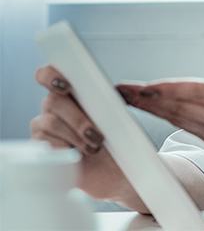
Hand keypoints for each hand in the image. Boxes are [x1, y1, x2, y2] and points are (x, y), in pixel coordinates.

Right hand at [29, 65, 129, 201]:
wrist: (114, 171)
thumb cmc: (116, 141)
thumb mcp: (119, 118)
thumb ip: (116, 101)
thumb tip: (123, 91)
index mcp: (72, 93)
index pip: (48, 74)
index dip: (50, 75)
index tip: (66, 86)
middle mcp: (54, 108)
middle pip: (52, 101)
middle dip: (77, 118)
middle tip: (96, 134)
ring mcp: (44, 128)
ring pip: (48, 122)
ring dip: (75, 136)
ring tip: (93, 147)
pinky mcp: (40, 149)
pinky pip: (42, 144)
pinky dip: (63, 149)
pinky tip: (75, 155)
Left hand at [119, 34, 203, 162]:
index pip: (198, 93)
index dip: (169, 90)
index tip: (147, 86)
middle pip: (180, 108)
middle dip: (149, 99)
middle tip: (123, 91)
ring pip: (178, 119)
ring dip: (152, 109)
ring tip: (129, 98)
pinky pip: (186, 127)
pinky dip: (167, 117)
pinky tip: (152, 109)